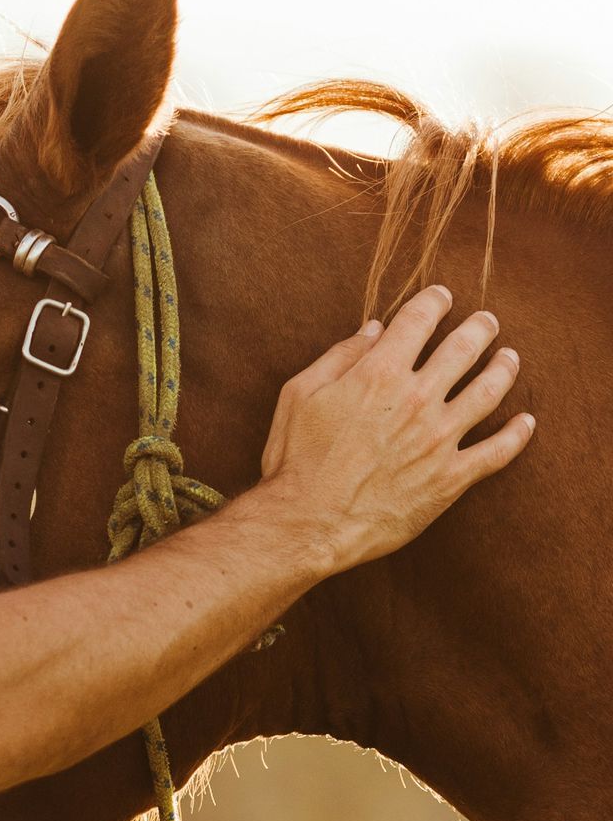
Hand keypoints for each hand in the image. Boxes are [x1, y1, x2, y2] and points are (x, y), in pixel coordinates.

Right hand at [260, 285, 533, 569]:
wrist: (307, 523)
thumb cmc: (295, 459)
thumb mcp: (299, 395)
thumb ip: (339, 357)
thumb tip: (373, 330)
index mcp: (378, 373)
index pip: (419, 320)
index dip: (435, 301)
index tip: (443, 297)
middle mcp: (416, 399)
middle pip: (464, 348)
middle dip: (480, 328)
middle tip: (487, 322)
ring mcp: (438, 439)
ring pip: (489, 391)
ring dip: (504, 368)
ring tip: (510, 357)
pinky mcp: (450, 478)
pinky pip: (498, 452)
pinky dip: (517, 434)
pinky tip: (526, 422)